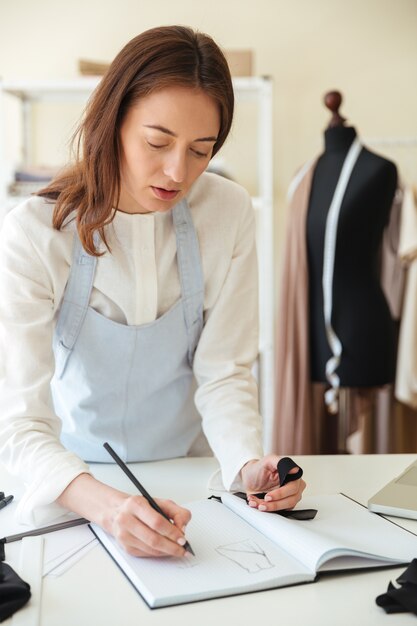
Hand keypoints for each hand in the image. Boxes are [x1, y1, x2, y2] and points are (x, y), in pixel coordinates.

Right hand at [58, 473, 191, 557]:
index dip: (172, 532)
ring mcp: (124, 535)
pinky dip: (158, 554)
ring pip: (150, 549)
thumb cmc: (139, 507)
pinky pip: (146, 554)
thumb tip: (182, 528)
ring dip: (167, 552)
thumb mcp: (159, 502)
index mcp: (136, 505)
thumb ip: (176, 511)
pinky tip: (166, 550)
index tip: (183, 538)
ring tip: (178, 550)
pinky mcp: (125, 547)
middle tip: (183, 549)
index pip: (157, 522)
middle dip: (172, 546)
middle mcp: (127, 520)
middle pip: (153, 539)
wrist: (115, 512)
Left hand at [240, 455, 305, 512]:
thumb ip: (281, 462)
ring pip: (285, 507)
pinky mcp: (283, 504)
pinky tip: (257, 503)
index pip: (293, 488)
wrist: (249, 477)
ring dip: (270, 507)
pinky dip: (267, 509)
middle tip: (262, 502)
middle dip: (275, 503)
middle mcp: (294, 487)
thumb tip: (295, 469)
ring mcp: (289, 496)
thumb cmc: (259, 468)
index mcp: (293, 476)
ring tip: (257, 504)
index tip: (268, 496)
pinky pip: (278, 511)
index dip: (281, 493)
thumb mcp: (268, 460)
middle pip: (290, 500)